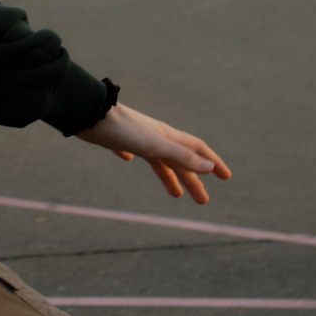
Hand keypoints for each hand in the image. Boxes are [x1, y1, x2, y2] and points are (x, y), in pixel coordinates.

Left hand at [77, 102, 232, 204]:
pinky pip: (133, 152)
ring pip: (160, 160)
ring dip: (171, 176)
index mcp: (167, 136)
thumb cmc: (122, 129)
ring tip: (177, 194)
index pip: (197, 150)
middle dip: (194, 180)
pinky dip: (139, 158)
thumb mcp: (155, 146)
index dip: (213, 163)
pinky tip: (129, 159)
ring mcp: (137, 138)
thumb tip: (209, 167)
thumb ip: (180, 156)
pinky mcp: (119, 140)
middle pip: (180, 160)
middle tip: (203, 201)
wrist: (89, 114)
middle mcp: (155, 136)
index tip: (226, 177)